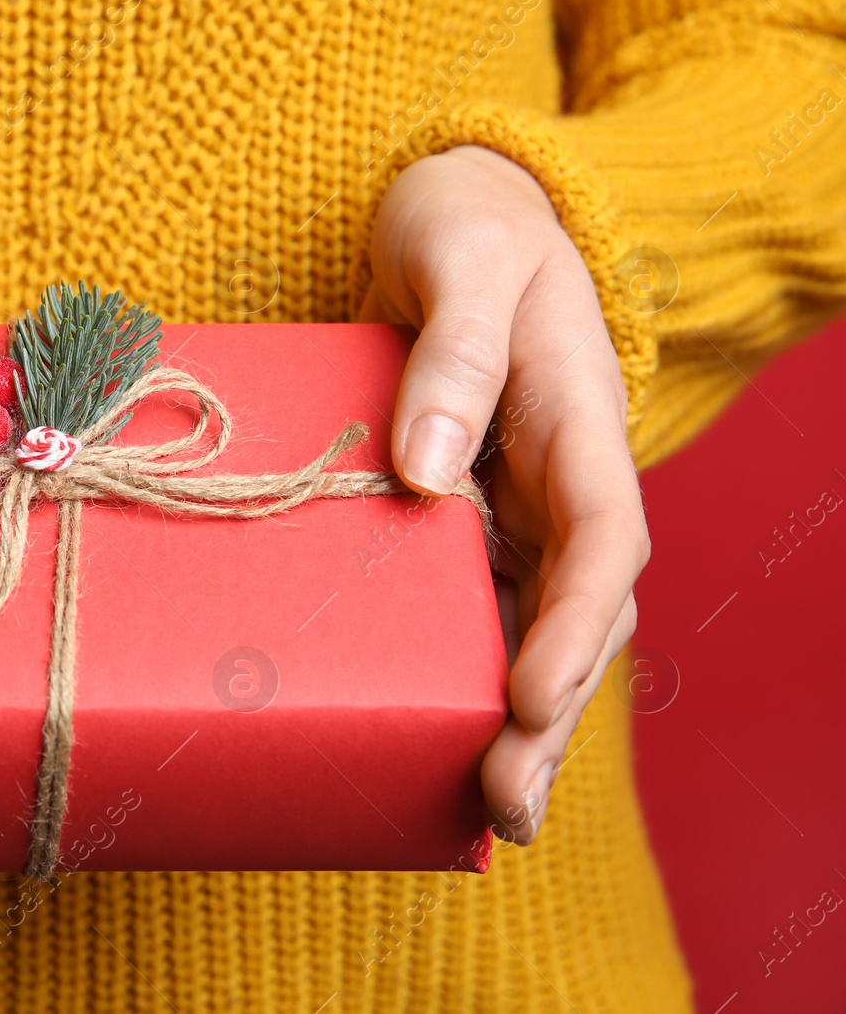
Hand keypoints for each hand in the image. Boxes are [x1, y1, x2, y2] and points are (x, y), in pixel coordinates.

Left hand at [361, 145, 648, 844]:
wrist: (461, 214)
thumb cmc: (472, 225)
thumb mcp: (464, 261)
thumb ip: (456, 358)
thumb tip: (425, 470)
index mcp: (579, 428)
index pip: (602, 542)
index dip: (576, 627)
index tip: (531, 699)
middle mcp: (560, 487)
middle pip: (575, 618)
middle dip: (548, 716)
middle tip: (504, 805)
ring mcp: (517, 511)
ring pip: (530, 631)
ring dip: (510, 722)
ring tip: (478, 813)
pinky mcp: (465, 521)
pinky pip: (473, 607)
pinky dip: (459, 675)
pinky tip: (425, 736)